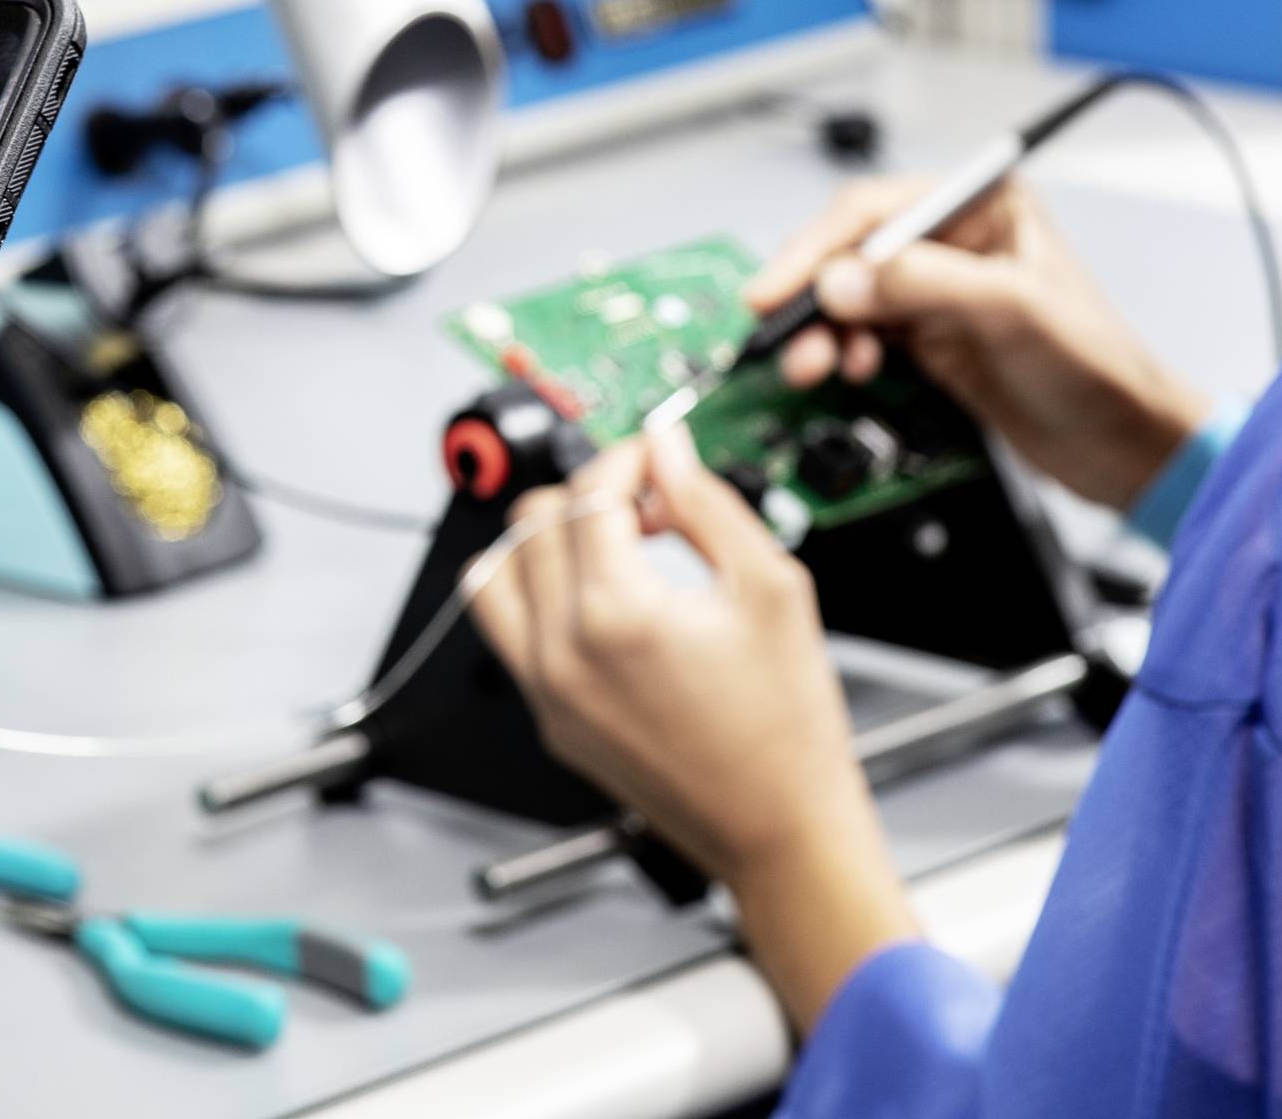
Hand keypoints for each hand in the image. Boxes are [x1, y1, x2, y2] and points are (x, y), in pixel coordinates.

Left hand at [471, 428, 918, 1031]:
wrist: (780, 830)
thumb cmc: (786, 728)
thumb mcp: (771, 587)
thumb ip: (707, 503)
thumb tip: (666, 451)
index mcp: (616, 615)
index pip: (589, 492)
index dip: (628, 459)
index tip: (656, 461)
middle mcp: (562, 655)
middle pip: (532, 521)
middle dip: (589, 496)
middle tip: (650, 510)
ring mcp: (547, 692)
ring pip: (494, 574)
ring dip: (544, 542)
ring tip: (609, 550)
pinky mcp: (549, 721)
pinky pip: (509, 633)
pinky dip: (538, 597)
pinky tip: (602, 602)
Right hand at [746, 176, 1210, 511]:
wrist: (1129, 450)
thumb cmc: (1103, 370)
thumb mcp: (1014, 312)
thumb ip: (924, 284)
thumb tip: (841, 280)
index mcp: (984, 206)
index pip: (875, 209)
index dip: (817, 246)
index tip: (777, 288)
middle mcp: (955, 243)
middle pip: (850, 253)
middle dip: (812, 295)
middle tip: (782, 335)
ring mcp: (939, 295)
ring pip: (849, 300)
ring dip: (823, 333)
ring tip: (813, 366)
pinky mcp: (931, 343)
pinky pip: (864, 339)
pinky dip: (843, 356)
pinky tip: (848, 372)